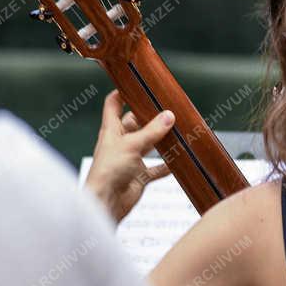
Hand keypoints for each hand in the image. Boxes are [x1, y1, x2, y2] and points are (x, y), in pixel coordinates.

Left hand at [84, 90, 174, 222]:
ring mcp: (131, 159)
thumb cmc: (109, 170)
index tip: (137, 82)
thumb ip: (152, 131)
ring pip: (150, 144)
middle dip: (151, 116)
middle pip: (137, 123)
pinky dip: (167, 164)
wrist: (105, 204)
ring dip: (162, 139)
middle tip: (170, 107)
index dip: (123, 92)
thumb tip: (170, 115)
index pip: (114, 104)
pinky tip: (179, 159)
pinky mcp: (140, 175)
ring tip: (179, 129)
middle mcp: (121, 142)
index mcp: (112, 130)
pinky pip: (157, 168)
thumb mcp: (132, 144)